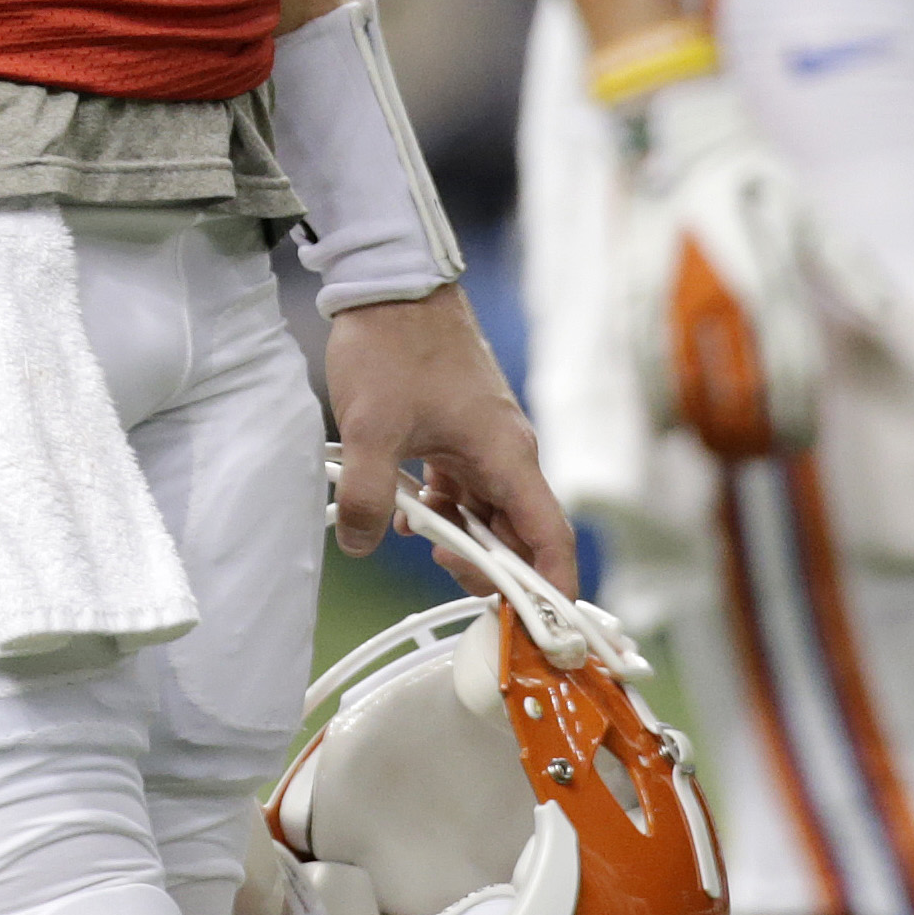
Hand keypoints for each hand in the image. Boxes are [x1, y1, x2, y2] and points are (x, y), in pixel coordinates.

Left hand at [324, 285, 577, 594]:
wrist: (390, 278)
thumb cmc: (394, 344)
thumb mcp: (372, 427)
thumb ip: (370, 496)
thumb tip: (363, 545)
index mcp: (506, 455)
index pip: (549, 541)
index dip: (550, 594)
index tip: (540, 636)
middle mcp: (507, 452)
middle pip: (520, 536)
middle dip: (493, 572)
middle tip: (444, 577)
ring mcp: (485, 441)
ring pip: (490, 513)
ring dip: (464, 541)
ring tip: (424, 547)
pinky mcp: (460, 430)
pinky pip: (467, 488)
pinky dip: (446, 511)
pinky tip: (410, 514)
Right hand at [620, 71, 890, 457]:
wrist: (677, 136)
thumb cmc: (750, 177)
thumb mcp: (808, 212)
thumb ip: (848, 267)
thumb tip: (893, 314)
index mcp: (769, 280)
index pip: (790, 373)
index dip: (799, 419)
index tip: (803, 441)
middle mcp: (721, 296)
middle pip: (742, 394)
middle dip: (756, 435)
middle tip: (763, 454)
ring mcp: (672, 297)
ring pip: (690, 388)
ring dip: (707, 429)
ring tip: (720, 449)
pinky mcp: (633, 292)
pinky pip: (642, 363)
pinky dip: (656, 401)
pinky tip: (668, 426)